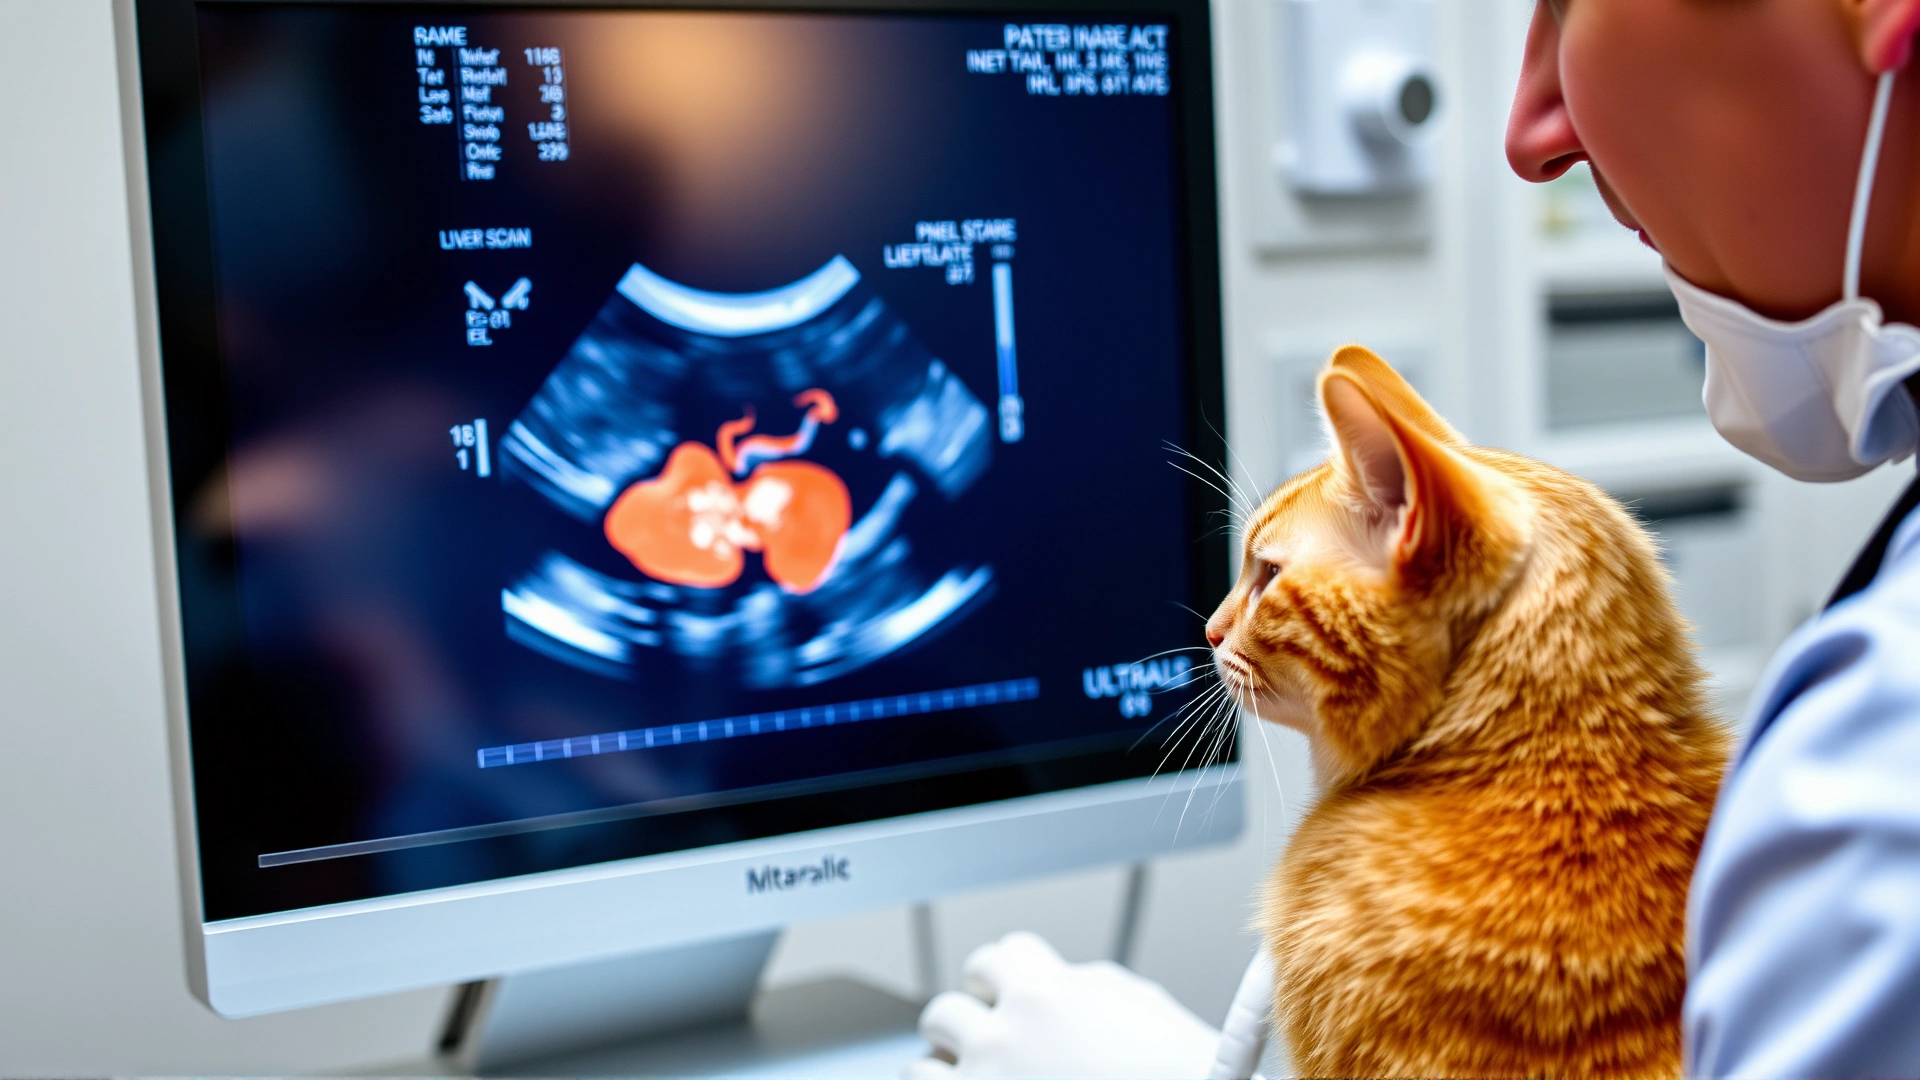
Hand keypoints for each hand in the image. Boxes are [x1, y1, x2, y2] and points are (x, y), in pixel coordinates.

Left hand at [904, 931, 1220, 1078]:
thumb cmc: (1181, 1068)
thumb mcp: (1139, 1003)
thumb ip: (1085, 987)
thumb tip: (1062, 984)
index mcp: (1046, 991)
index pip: (996, 957)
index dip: (1005, 980)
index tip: (1011, 1001)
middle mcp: (1006, 1033)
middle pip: (948, 1008)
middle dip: (968, 1027)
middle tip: (991, 1049)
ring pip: (923, 1062)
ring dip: (946, 1070)